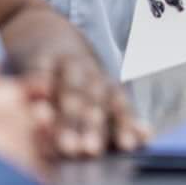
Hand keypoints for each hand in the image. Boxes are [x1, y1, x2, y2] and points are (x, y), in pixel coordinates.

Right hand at [25, 46, 147, 157]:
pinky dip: (38, 85)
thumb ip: (119, 120)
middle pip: (93, 101)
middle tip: (89, 150)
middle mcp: (89, 73)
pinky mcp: (39, 59)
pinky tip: (38, 103)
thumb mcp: (98, 95)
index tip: (128, 145)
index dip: (124, 125)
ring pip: (69, 90)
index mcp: (105, 85)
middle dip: (92, 126)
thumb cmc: (76, 81)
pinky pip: (39, 73)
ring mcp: (65, 64)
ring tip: (64, 143)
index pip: (119, 105)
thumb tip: (147, 136)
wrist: (45, 34)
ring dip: (67, 116)